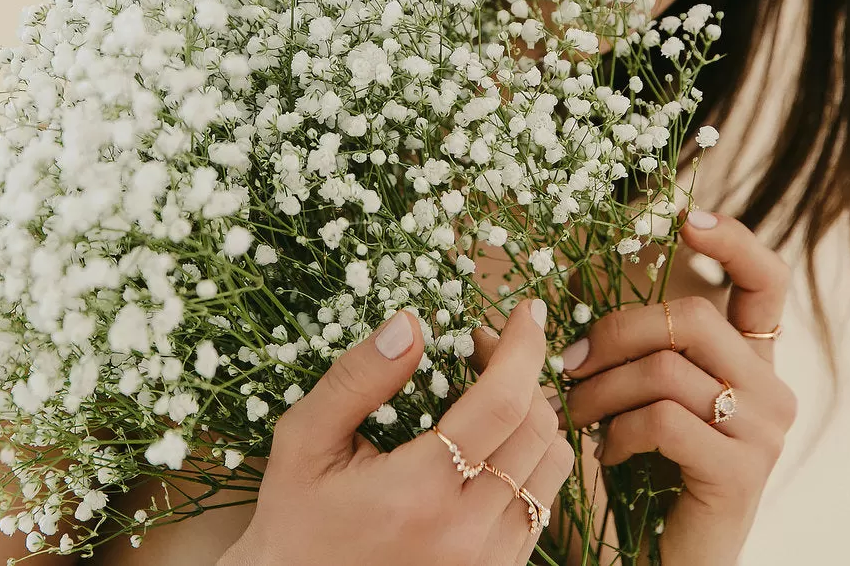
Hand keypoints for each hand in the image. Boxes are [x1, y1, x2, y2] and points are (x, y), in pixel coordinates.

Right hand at [221, 297, 574, 565]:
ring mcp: (489, 561)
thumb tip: (411, 322)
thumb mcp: (305, 440)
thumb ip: (357, 378)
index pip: (502, 404)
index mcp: (420, 494)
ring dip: (534, 412)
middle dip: (523, 369)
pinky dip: (530, 456)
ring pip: (552, 466)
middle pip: (538, 429)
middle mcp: (468, 534)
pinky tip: (490, 438)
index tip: (524, 309)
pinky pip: (543, 502)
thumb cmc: (297, 519)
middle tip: (480, 343)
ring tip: (490, 387)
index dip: (521, 347)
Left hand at [548, 209, 798, 565]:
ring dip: (602, 388)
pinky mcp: (741, 473)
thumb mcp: (606, 400)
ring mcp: (762, 432)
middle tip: (568, 366)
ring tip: (576, 416)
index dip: (733, 240)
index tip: (685, 217)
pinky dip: (619, 430)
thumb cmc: (631, 477)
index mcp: (745, 360)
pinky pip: (666, 418)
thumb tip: (493, 325)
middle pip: (692, 318)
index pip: (764, 281)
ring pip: (668, 368)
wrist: (655, 562)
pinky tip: (606, 451)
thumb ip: (569, 357)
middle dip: (615, 333)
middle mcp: (769, 389)